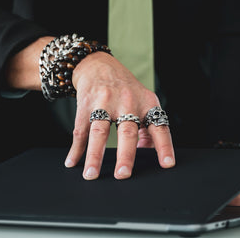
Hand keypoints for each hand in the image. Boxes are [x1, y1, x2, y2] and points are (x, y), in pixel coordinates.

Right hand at [64, 51, 174, 179]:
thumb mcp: (144, 101)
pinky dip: (76, 148)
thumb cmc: (125, 88)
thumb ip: (149, 127)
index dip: (164, 146)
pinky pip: (81, 130)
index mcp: (146, 103)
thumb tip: (151, 152)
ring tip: (91, 175)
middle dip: (126, 154)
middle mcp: (127, 102)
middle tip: (124, 174)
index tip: (167, 164)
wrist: (98, 65)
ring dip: (95, 156)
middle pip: (127, 131)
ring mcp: (104, 102)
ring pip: (99, 132)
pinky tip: (73, 162)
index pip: (159, 127)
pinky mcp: (86, 104)